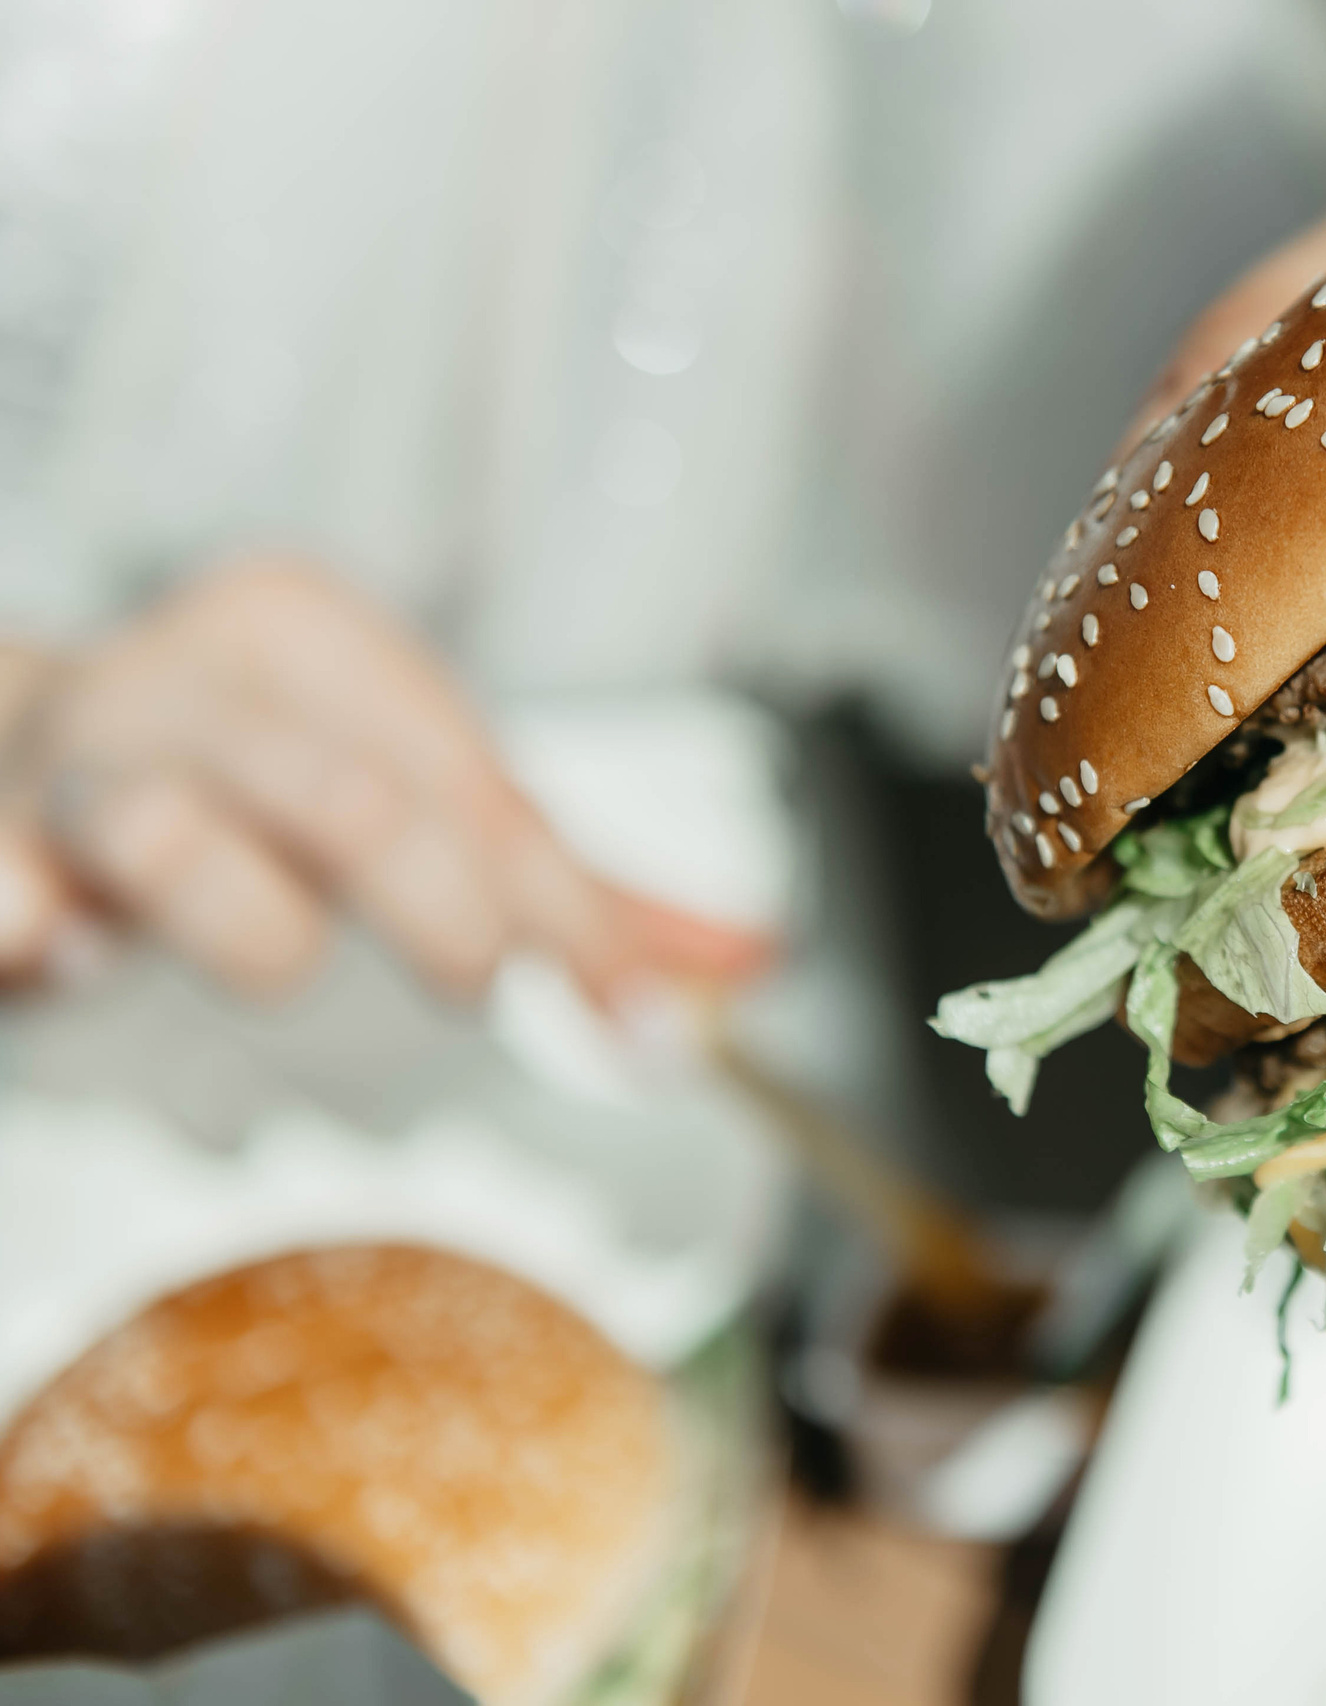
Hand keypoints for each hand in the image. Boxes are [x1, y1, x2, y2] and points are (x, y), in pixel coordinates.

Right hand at [0, 560, 771, 998]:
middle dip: (442, 906)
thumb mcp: (413, 799)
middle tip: (478, 976)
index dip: (573, 911)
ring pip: (170, 830)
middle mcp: (187, 682)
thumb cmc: (240, 780)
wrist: (7, 750)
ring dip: (248, 923)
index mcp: (309, 641)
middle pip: (354, 797)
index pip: (478, 786)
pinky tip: (43, 936)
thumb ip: (571, 889)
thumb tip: (743, 967)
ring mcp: (66, 765)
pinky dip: (21, 915)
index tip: (637, 1017)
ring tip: (275, 953)